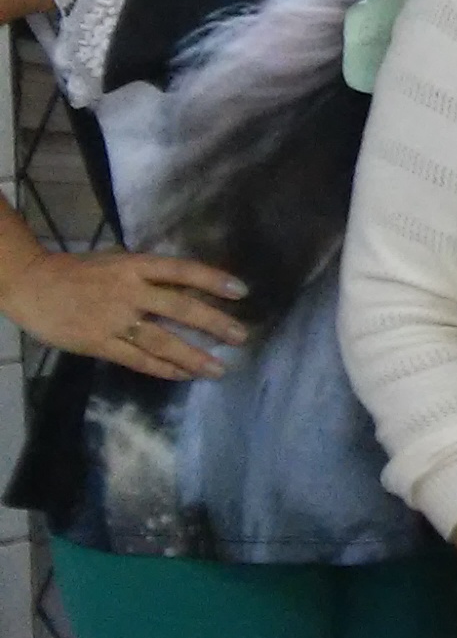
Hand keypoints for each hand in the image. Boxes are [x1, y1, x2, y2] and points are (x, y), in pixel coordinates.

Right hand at [0, 249, 246, 380]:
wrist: (33, 286)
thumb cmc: (79, 271)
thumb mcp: (117, 262)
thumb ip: (148, 274)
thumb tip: (187, 286)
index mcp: (134, 266)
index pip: (182, 270)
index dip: (213, 280)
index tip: (242, 291)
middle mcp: (129, 291)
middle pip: (180, 308)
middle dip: (214, 323)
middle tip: (241, 337)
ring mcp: (114, 320)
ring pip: (162, 341)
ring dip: (193, 356)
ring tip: (218, 368)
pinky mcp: (100, 344)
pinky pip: (137, 360)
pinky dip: (163, 369)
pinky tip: (183, 375)